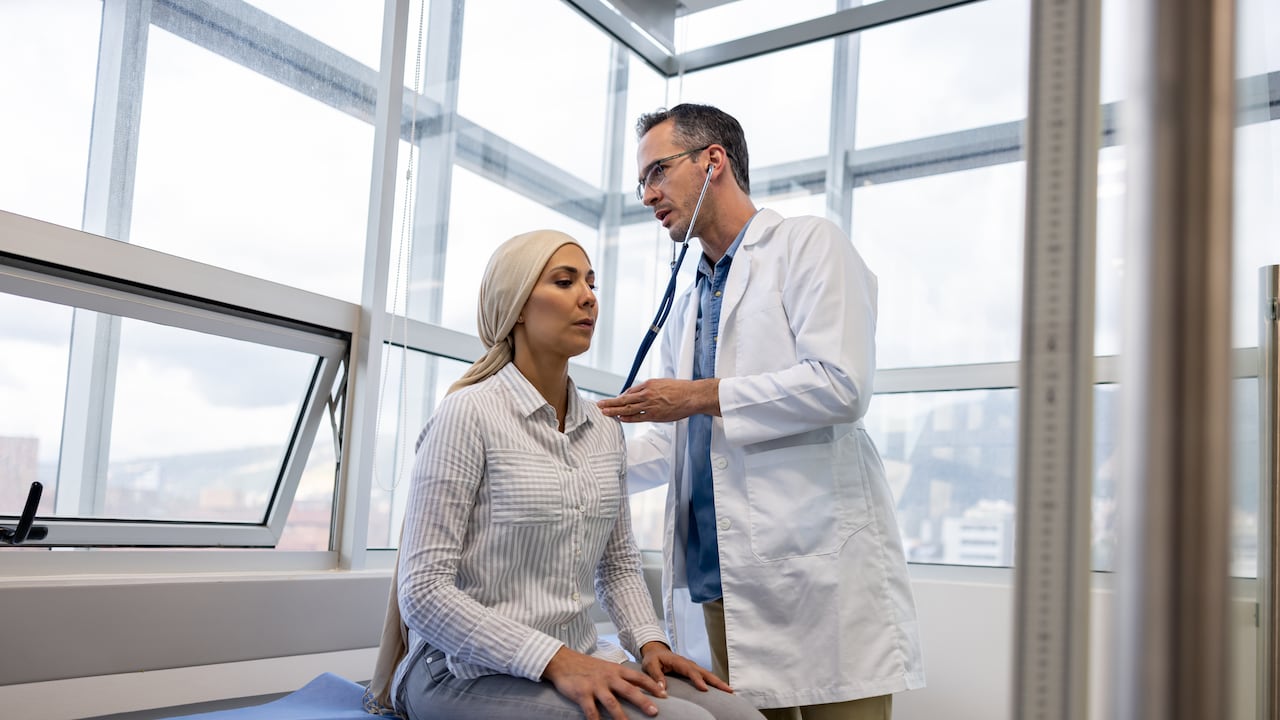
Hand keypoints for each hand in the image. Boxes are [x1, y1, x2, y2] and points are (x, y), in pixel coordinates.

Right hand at [542, 646, 667, 719]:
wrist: (563, 661)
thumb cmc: (587, 666)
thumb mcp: (606, 667)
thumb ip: (620, 676)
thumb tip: (637, 687)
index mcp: (616, 670)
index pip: (638, 677)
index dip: (652, 685)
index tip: (665, 694)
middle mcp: (608, 677)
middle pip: (629, 690)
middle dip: (643, 701)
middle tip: (654, 712)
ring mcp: (595, 686)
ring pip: (611, 703)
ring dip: (621, 717)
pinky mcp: (582, 694)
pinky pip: (591, 711)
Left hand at [596, 379, 719, 422]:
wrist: (692, 395)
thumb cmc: (680, 389)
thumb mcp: (662, 383)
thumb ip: (650, 389)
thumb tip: (641, 394)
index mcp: (648, 385)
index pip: (629, 392)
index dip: (620, 397)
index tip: (613, 400)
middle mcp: (647, 394)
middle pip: (624, 399)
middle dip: (610, 402)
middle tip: (600, 405)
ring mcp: (650, 405)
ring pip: (628, 408)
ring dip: (614, 411)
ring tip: (604, 412)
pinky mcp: (655, 415)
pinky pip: (638, 417)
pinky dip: (627, 418)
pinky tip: (619, 418)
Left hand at [638, 641, 732, 693]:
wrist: (655, 651)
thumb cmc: (653, 658)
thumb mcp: (649, 665)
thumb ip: (656, 676)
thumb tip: (662, 688)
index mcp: (679, 661)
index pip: (690, 671)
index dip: (698, 680)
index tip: (705, 689)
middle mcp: (688, 663)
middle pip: (705, 672)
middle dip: (717, 681)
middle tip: (728, 690)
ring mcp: (692, 666)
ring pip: (708, 674)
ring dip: (719, 682)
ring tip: (730, 691)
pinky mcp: (693, 671)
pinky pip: (705, 676)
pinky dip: (714, 682)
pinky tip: (721, 689)